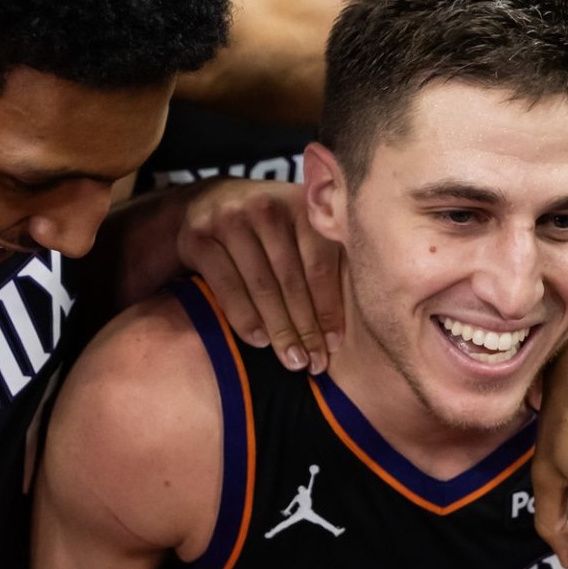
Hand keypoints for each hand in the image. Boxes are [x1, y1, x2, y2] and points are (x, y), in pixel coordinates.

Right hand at [176, 180, 342, 372]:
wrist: (204, 204)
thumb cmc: (267, 228)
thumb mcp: (298, 226)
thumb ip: (327, 252)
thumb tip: (367, 307)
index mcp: (302, 206)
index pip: (321, 264)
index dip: (329, 307)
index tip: (335, 344)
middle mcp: (268, 208)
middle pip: (292, 280)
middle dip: (305, 328)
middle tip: (314, 364)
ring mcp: (231, 219)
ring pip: (262, 287)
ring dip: (279, 330)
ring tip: (292, 361)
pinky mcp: (200, 236)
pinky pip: (227, 286)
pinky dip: (244, 317)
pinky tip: (259, 342)